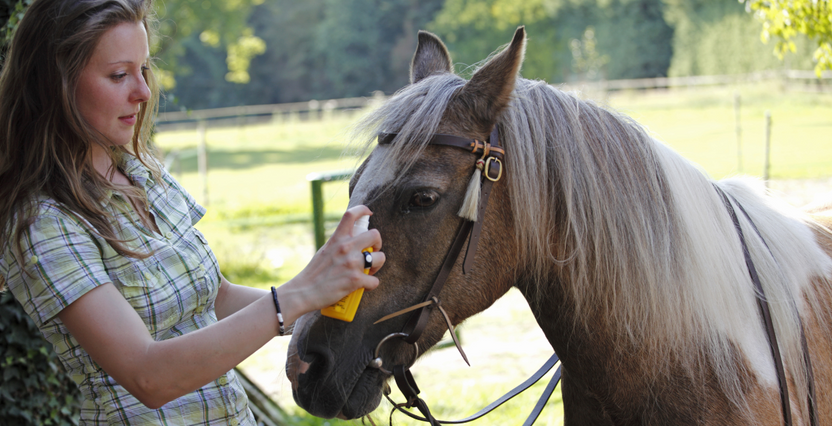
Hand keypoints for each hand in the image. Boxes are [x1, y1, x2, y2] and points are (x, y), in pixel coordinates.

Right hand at [277, 205, 385, 322]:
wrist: (303, 292)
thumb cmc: (313, 274)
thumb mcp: (324, 251)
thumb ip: (338, 244)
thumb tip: (351, 243)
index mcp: (337, 239)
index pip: (351, 215)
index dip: (363, 210)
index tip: (369, 213)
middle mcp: (346, 247)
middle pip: (375, 235)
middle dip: (378, 244)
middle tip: (372, 252)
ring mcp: (352, 263)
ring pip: (380, 258)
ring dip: (377, 265)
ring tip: (369, 271)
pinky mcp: (355, 280)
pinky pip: (375, 281)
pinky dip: (371, 284)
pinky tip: (363, 286)